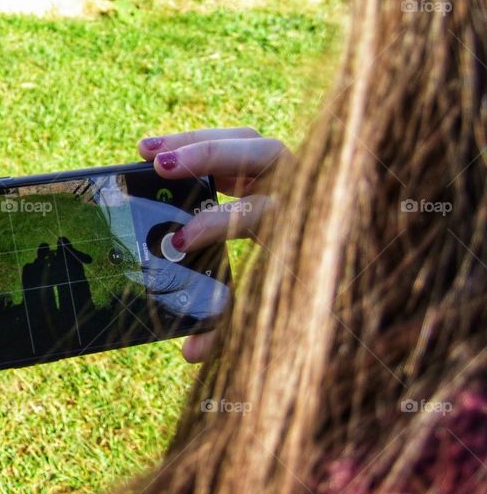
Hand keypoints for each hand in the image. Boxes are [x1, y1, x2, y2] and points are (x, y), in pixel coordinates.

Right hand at [139, 127, 288, 362]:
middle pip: (257, 152)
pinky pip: (233, 142)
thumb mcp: (269, 310)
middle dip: (206, 156)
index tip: (179, 241)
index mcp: (300, 226)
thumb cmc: (300, 288)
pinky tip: (157, 149)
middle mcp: (299, 189)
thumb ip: (231, 329)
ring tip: (146, 152)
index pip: (258, 213)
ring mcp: (287, 172)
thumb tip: (190, 355)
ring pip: (243, 139)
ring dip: (193, 141)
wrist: (347, 260)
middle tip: (158, 166)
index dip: (216, 224)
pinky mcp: (268, 165)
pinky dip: (197, 140)